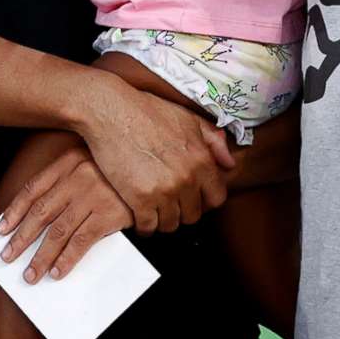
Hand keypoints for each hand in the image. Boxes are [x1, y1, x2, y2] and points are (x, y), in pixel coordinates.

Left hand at [0, 144, 133, 280]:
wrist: (159, 168)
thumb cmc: (123, 171)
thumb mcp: (93, 164)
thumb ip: (70, 182)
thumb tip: (41, 218)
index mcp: (68, 162)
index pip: (32, 189)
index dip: (14, 211)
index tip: (1, 229)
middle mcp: (76, 176)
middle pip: (40, 212)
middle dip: (21, 238)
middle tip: (8, 257)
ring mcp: (92, 194)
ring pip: (57, 231)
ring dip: (40, 256)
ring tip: (30, 274)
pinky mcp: (109, 213)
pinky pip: (81, 241)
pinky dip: (66, 259)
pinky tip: (57, 271)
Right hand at [73, 72, 233, 232]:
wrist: (111, 111)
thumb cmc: (146, 111)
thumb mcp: (189, 118)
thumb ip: (214, 141)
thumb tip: (229, 163)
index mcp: (201, 160)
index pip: (217, 198)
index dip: (205, 200)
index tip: (194, 198)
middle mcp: (187, 179)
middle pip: (193, 215)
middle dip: (183, 211)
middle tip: (171, 203)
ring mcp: (164, 191)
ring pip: (171, 224)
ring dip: (163, 220)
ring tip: (155, 210)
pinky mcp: (140, 199)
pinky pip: (149, 227)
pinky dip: (144, 226)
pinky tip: (140, 217)